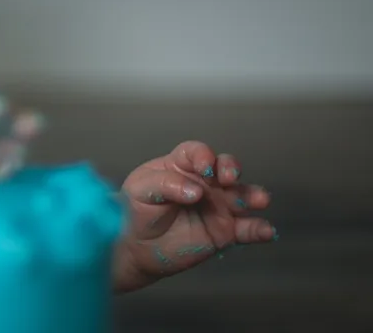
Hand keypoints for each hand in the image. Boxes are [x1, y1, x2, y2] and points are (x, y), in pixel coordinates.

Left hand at [113, 141, 275, 292]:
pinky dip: (259, 229)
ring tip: (258, 200)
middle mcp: (204, 183)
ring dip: (252, 195)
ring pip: (242, 196)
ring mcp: (217, 206)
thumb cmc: (135, 210)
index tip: (204, 168)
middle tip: (228, 179)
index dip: (203, 156)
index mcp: (181, 166)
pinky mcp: (225, 231)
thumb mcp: (140, 190)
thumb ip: (166, 184)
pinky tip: (265, 231)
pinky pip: (247, 229)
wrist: (136, 247)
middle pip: (225, 168)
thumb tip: (196, 191)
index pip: (197, 152)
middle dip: (231, 169)